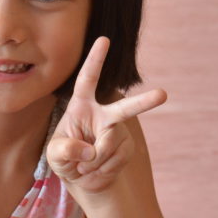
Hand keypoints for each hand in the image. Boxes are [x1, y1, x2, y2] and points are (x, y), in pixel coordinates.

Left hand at [47, 37, 165, 194]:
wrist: (82, 178)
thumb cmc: (64, 158)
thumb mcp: (54, 155)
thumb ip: (65, 150)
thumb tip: (90, 151)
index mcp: (82, 106)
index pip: (87, 80)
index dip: (95, 60)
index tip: (104, 39)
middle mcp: (103, 114)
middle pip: (125, 107)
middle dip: (144, 102)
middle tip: (163, 95)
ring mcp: (117, 131)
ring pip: (109, 145)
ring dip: (92, 161)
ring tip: (83, 166)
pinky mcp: (126, 148)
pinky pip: (115, 159)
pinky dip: (101, 170)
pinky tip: (95, 169)